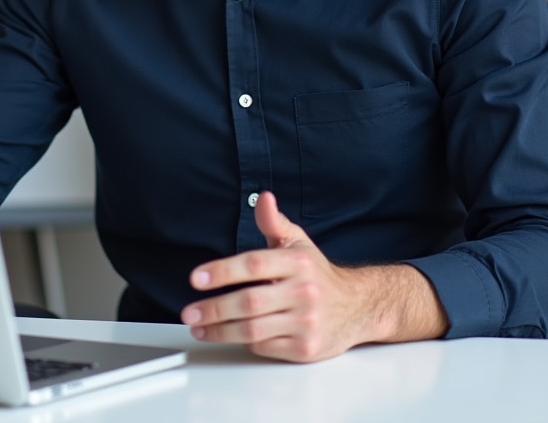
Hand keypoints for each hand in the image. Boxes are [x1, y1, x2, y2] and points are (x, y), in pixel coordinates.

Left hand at [180, 192, 446, 361]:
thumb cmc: (318, 273)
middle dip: (214, 308)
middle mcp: (302, 292)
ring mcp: (305, 322)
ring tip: (199, 327)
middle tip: (189, 311)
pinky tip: (228, 336)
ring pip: (254, 330)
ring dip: (220, 331)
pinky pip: (265, 347)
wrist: (358, 307)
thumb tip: (263, 198)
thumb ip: (273, 222)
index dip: (222, 271)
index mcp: (297, 262)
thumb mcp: (297, 241)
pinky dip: (244, 342)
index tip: (196, 278)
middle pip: (249, 302)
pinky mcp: (305, 348)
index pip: (254, 264)